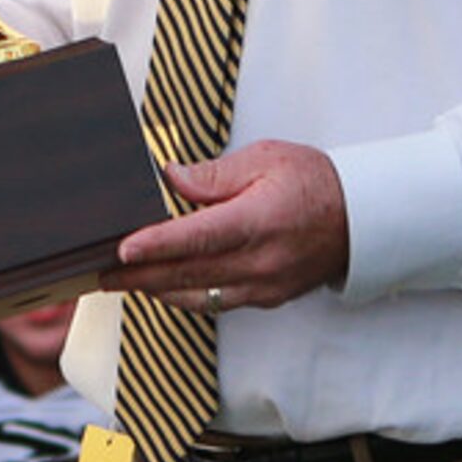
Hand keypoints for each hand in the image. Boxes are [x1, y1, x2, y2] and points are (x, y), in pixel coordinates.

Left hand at [105, 139, 349, 309]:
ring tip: (118, 280)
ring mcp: (263, 286)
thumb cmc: (314, 182)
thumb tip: (172, 179)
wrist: (363, 219)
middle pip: (187, 273)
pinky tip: (159, 286)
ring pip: (196, 294)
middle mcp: (259, 262)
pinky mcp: (265, 298)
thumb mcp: (266, 159)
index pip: (197, 238)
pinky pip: (215, 302)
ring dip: (154, 288)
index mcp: (258, 222)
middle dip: (138, 274)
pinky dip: (183, 295)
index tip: (122, 249)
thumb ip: (216, 175)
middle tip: (99, 271)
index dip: (156, 245)